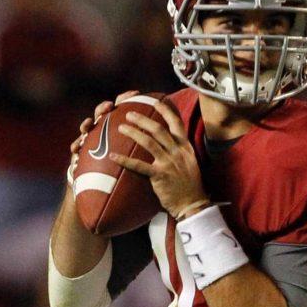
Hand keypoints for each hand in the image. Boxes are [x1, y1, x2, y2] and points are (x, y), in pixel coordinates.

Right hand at [67, 91, 141, 185]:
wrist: (102, 194)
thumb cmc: (121, 177)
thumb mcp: (139, 160)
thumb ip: (149, 146)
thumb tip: (170, 135)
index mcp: (117, 131)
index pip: (122, 111)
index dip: (127, 100)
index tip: (136, 93)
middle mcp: (102, 134)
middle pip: (102, 115)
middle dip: (104, 108)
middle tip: (110, 106)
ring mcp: (89, 143)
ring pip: (87, 129)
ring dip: (86, 124)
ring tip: (88, 124)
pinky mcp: (79, 155)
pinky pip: (76, 149)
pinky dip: (75, 147)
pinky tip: (75, 147)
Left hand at [111, 98, 208, 220]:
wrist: (193, 205)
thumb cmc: (190, 186)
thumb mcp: (190, 164)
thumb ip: (180, 151)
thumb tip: (169, 142)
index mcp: (185, 148)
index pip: (176, 123)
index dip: (166, 111)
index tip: (157, 102)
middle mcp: (177, 152)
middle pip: (158, 129)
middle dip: (143, 119)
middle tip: (129, 113)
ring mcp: (168, 163)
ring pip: (148, 142)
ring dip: (133, 132)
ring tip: (121, 127)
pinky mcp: (159, 176)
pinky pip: (139, 165)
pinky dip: (125, 160)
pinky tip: (113, 156)